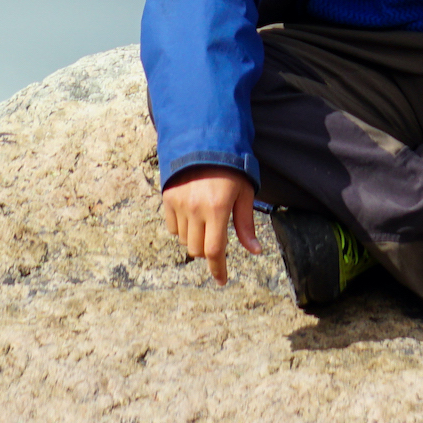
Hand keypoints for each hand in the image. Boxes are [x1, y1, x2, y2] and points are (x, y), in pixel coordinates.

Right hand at [161, 164, 260, 283]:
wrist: (204, 141)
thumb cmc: (230, 168)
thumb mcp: (244, 193)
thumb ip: (246, 224)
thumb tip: (255, 250)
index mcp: (217, 208)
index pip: (214, 250)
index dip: (218, 269)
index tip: (221, 280)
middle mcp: (195, 208)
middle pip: (197, 249)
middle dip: (208, 251)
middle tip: (217, 239)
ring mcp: (179, 204)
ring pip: (184, 240)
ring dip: (195, 239)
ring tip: (206, 221)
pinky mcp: (168, 198)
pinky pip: (172, 227)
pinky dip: (182, 228)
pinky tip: (192, 215)